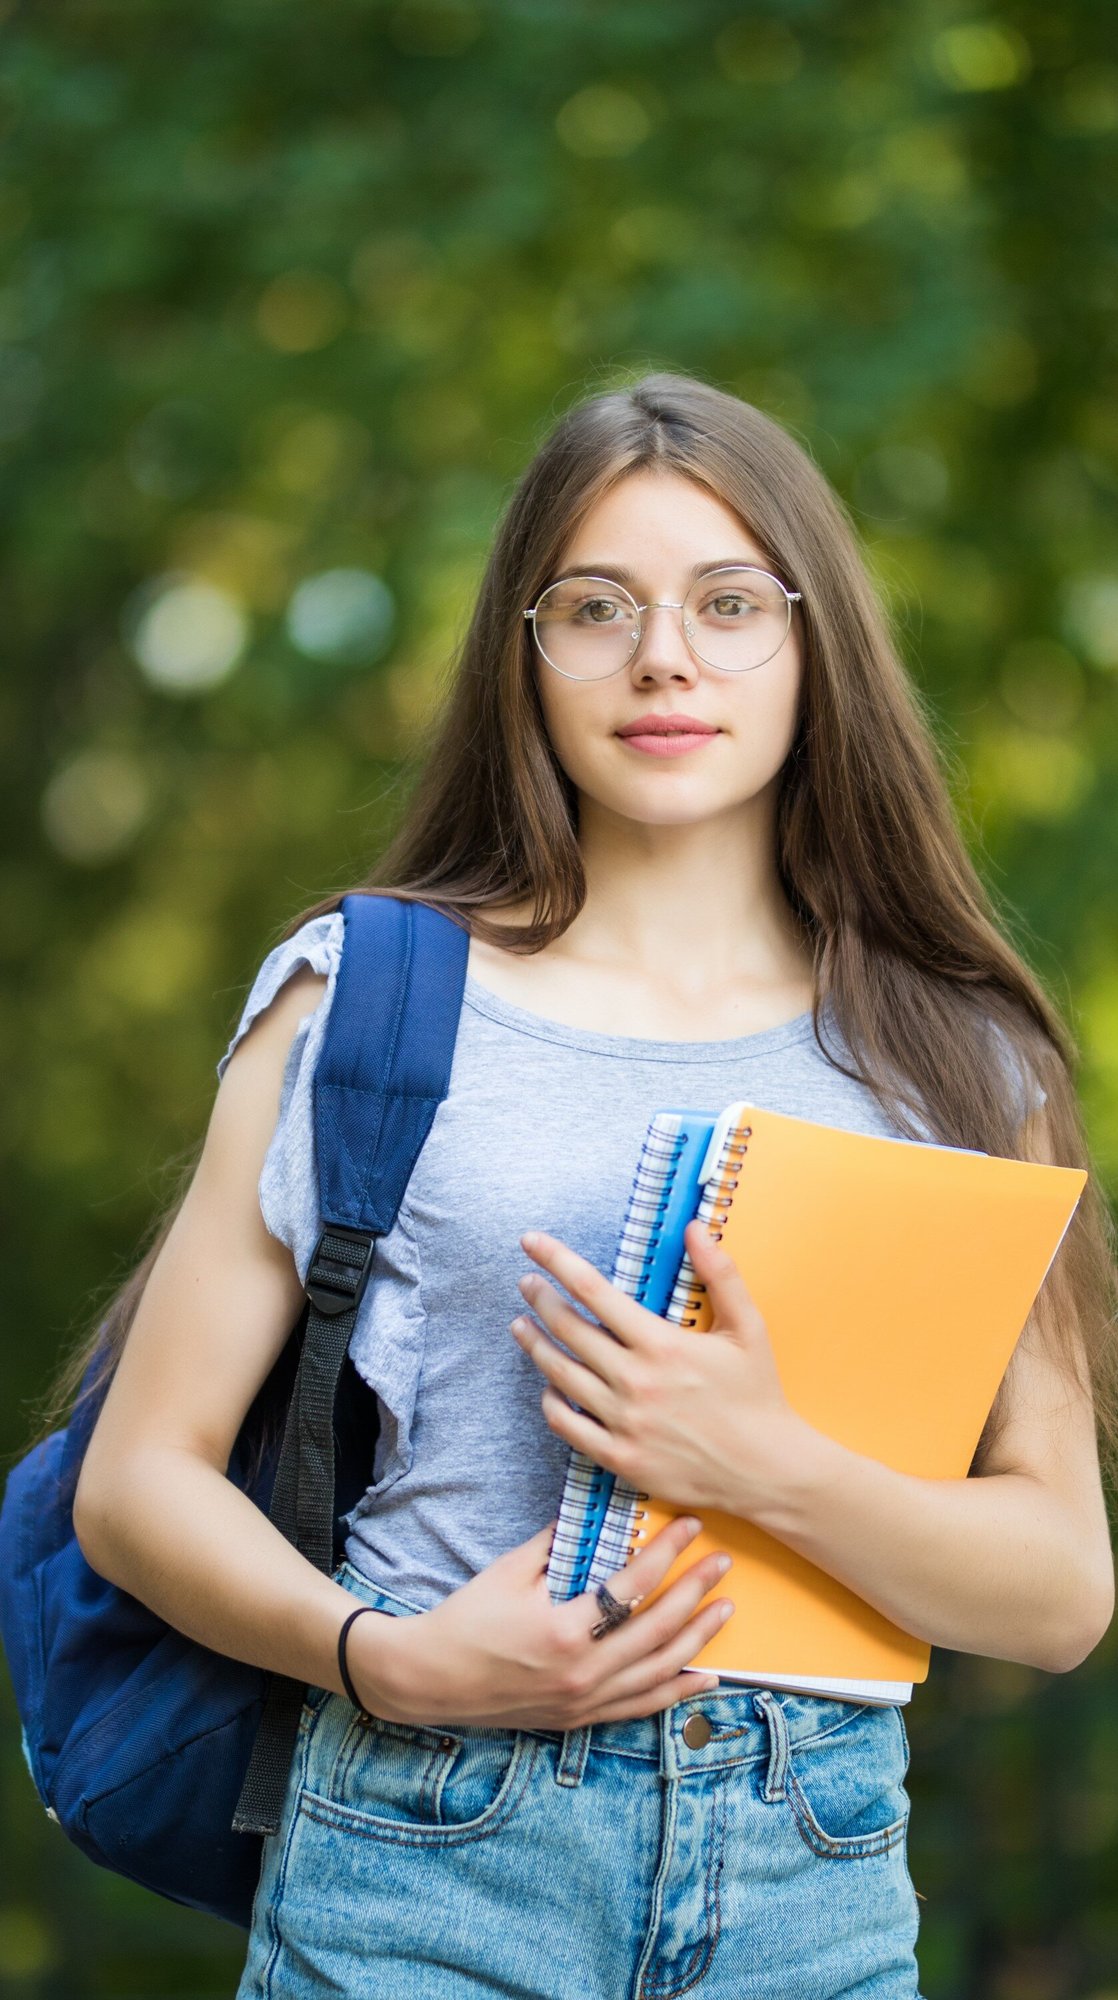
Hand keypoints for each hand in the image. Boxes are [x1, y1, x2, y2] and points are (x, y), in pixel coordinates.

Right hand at [344, 1513, 735, 1730]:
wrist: (429, 1679)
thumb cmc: (465, 1620)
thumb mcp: (509, 1572)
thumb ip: (557, 1543)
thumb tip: (596, 1512)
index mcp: (564, 1631)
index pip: (632, 1584)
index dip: (667, 1552)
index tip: (692, 1527)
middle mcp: (582, 1672)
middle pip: (657, 1629)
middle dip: (695, 1592)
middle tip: (723, 1563)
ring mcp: (584, 1700)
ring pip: (659, 1671)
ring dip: (698, 1639)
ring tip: (724, 1609)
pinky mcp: (580, 1718)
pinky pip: (641, 1707)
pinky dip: (677, 1691)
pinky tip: (706, 1676)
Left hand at [510, 1220, 810, 1519]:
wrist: (765, 1469)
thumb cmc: (757, 1396)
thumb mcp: (748, 1327)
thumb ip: (721, 1273)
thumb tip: (695, 1228)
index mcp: (661, 1344)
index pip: (593, 1291)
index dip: (556, 1260)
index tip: (532, 1243)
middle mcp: (635, 1381)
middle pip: (568, 1330)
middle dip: (540, 1299)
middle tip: (526, 1283)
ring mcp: (623, 1422)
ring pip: (560, 1375)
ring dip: (535, 1346)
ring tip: (521, 1326)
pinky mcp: (620, 1457)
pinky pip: (567, 1426)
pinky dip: (550, 1402)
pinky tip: (547, 1386)